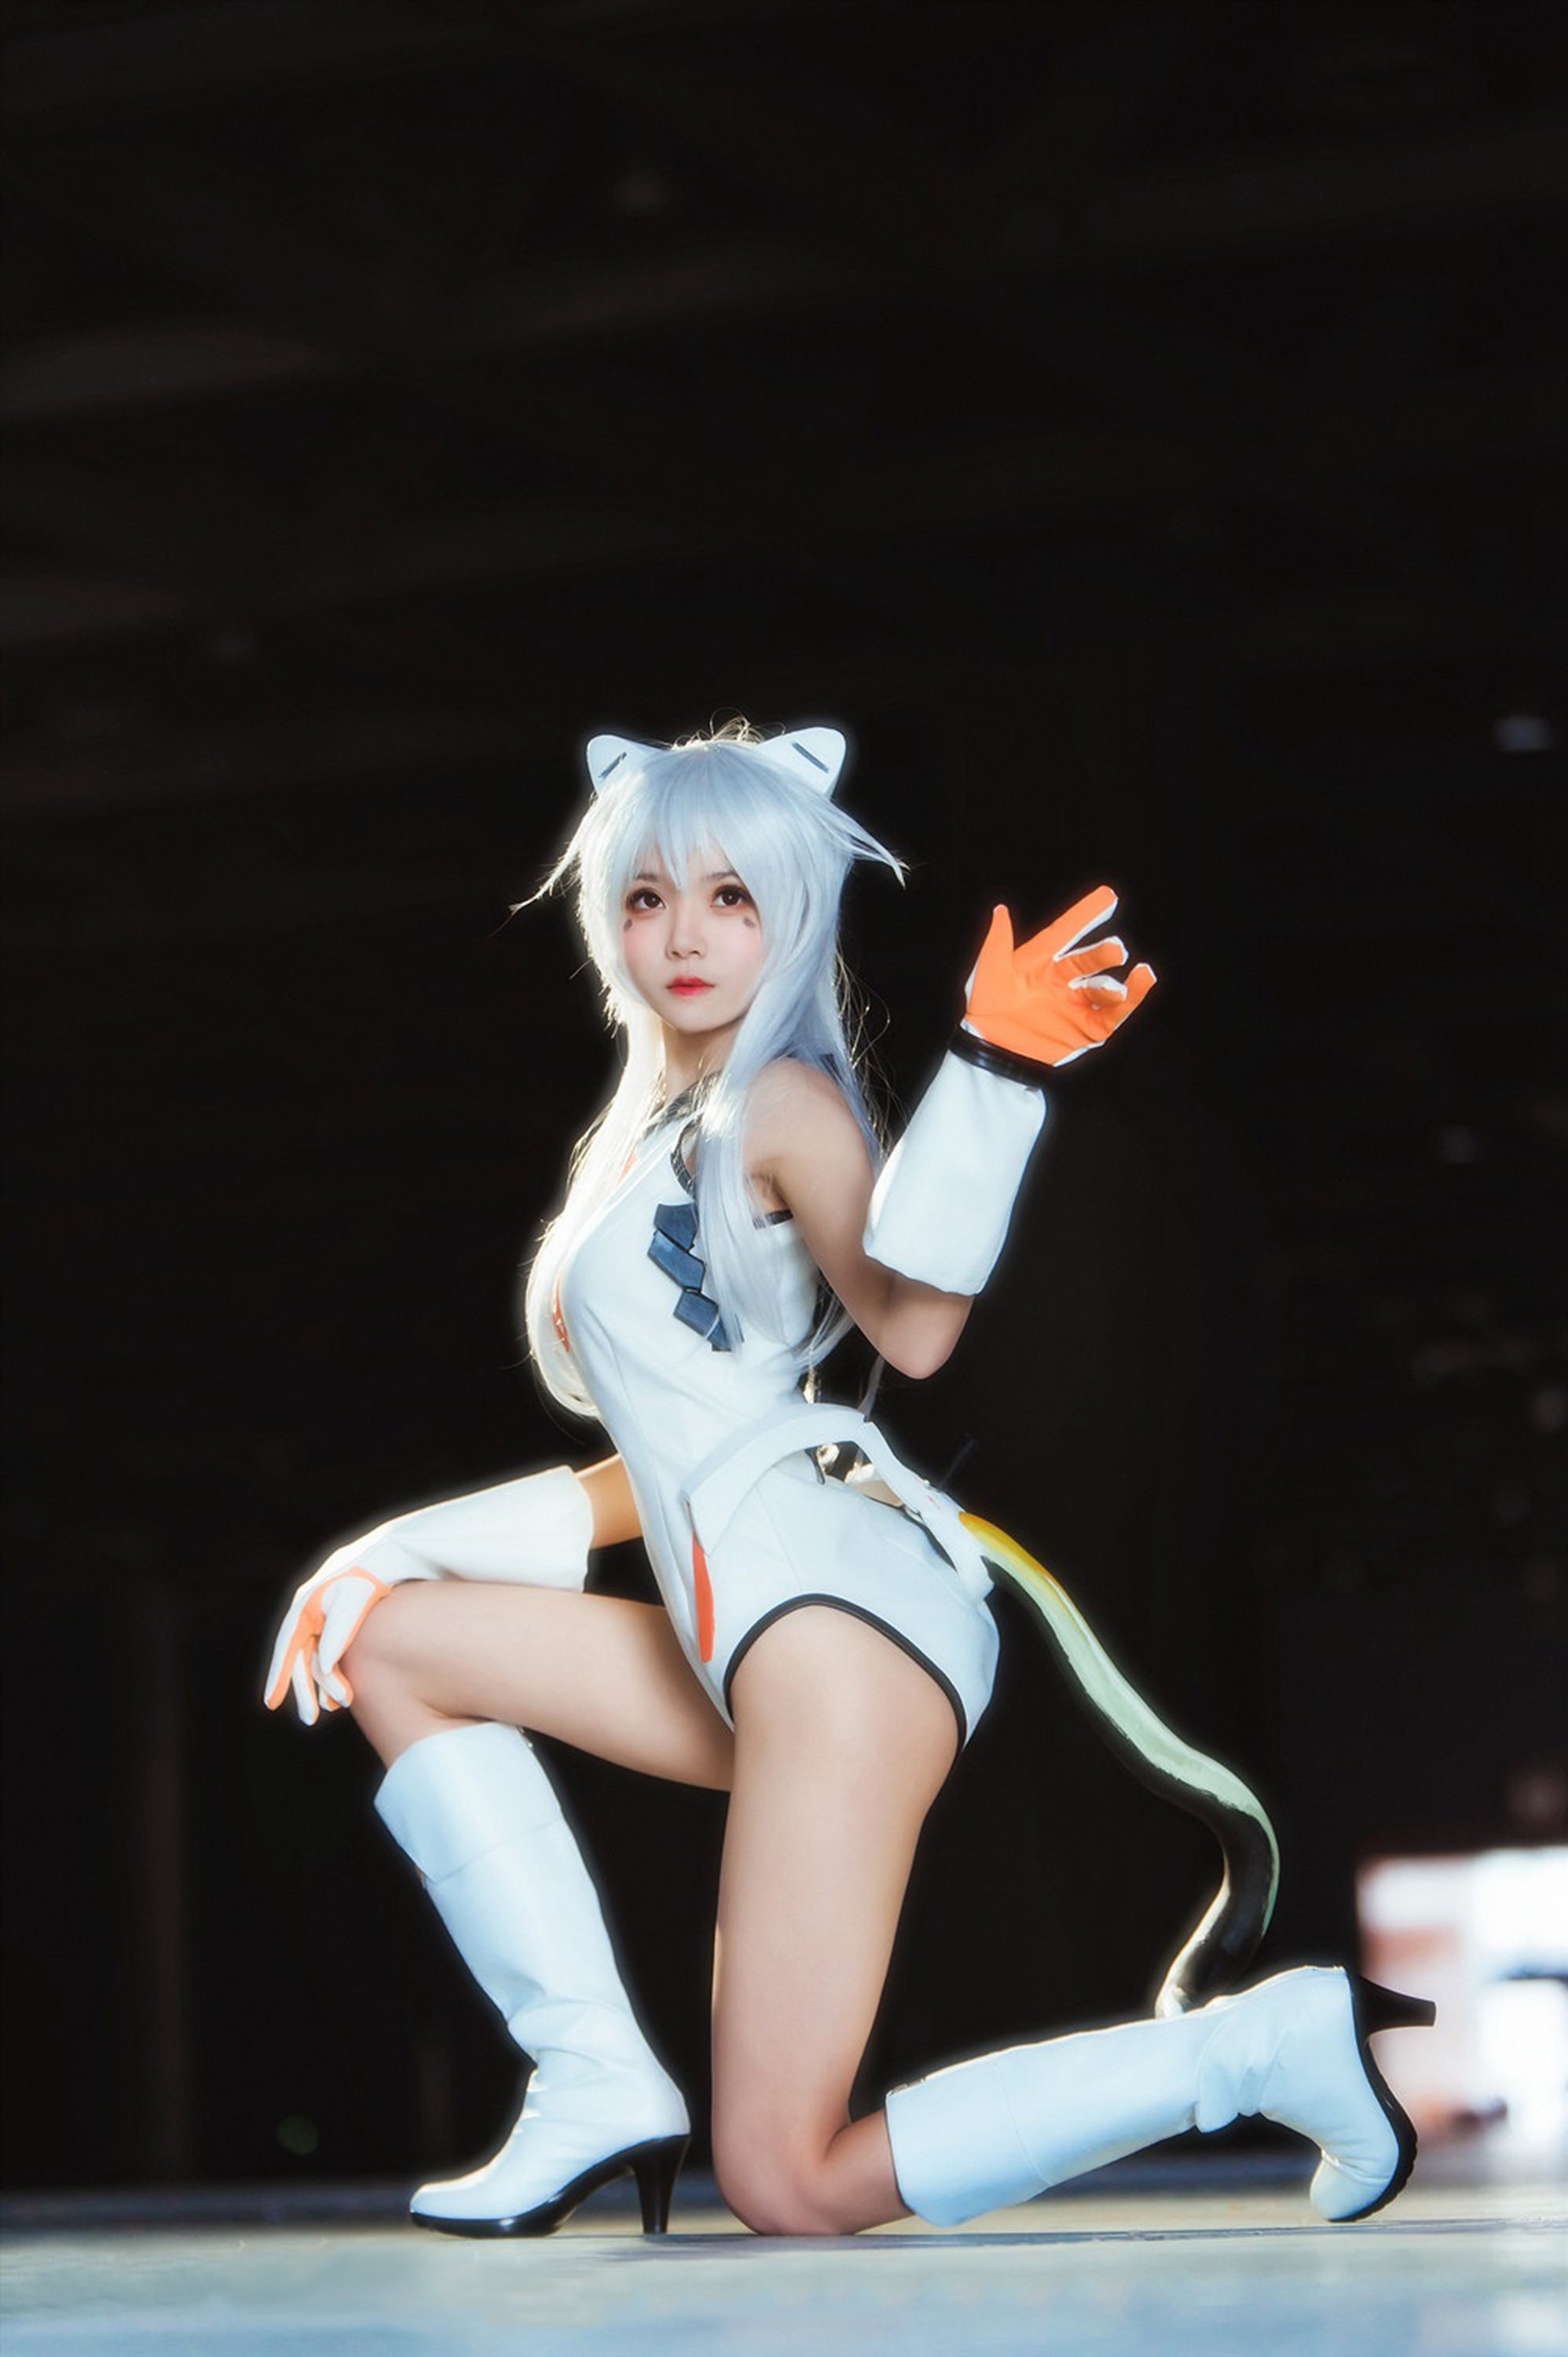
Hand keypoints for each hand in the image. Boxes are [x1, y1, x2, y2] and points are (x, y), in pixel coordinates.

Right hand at [263, 1530, 434, 1725]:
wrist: (392, 1553)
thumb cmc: (373, 1577)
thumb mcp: (355, 1602)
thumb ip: (339, 1633)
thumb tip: (325, 1665)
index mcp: (306, 1605)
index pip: (288, 1646)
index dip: (279, 1676)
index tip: (271, 1703)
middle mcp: (310, 1611)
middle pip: (301, 1657)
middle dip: (303, 1690)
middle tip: (308, 1719)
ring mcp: (324, 1616)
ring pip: (315, 1657)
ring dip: (320, 1684)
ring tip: (325, 1711)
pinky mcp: (340, 1620)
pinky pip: (329, 1652)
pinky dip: (332, 1673)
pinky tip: (339, 1694)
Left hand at [963, 886, 1156, 1068]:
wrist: (988, 1049)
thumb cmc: (985, 1008)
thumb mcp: (989, 971)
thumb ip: (997, 940)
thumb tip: (1001, 910)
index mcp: (1041, 961)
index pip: (1067, 932)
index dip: (1086, 914)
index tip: (1107, 895)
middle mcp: (1062, 980)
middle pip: (1088, 961)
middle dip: (1103, 954)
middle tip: (1116, 949)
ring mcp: (1075, 1005)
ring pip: (1104, 989)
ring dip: (1117, 984)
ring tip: (1131, 973)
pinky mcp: (1086, 1030)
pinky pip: (1113, 1015)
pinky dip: (1130, 1002)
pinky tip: (1138, 987)